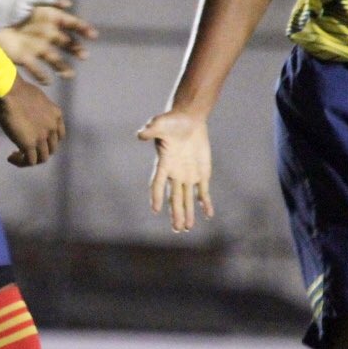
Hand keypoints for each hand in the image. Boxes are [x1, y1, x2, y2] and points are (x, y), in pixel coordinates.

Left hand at [0, 0, 98, 84]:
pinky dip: (42, 76)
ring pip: (55, 60)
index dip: (83, 29)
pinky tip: (47, 80)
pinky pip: (36, 70)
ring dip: (63, 68)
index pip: (72, 24)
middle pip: (67, 44)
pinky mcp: (24, 58)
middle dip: (77, 50)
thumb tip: (67, 4)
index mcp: (50, 17)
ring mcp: (36, 47)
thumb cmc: (7, 3)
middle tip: (83, 55)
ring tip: (68, 75)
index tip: (92, 35)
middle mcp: (46, 33)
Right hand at [0, 79, 64, 166]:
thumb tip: (28, 118)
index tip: (36, 140)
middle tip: (25, 149)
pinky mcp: (30, 144)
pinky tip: (11, 158)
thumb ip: (36, 112)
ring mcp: (42, 137)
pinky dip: (21, 162)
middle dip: (39, 151)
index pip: (59, 135)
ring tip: (16, 156)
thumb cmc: (15, 90)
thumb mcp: (34, 100)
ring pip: (42, 158)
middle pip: (52, 148)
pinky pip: (29, 161)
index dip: (48, 141)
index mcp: (56, 114)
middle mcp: (52, 126)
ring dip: (30, 159)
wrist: (9, 90)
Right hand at [137, 109, 213, 232]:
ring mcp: (188, 175)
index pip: (158, 183)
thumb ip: (151, 130)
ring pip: (187, 198)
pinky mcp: (201, 173)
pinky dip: (205, 203)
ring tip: (186, 227)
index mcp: (164, 164)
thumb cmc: (172, 121)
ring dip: (188, 213)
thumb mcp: (160, 123)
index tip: (155, 209)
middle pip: (174, 197)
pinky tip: (208, 214)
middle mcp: (174, 174)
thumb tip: (140, 134)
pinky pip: (203, 191)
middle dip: (176, 213)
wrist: (189, 119)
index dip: (156, 195)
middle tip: (177, 228)